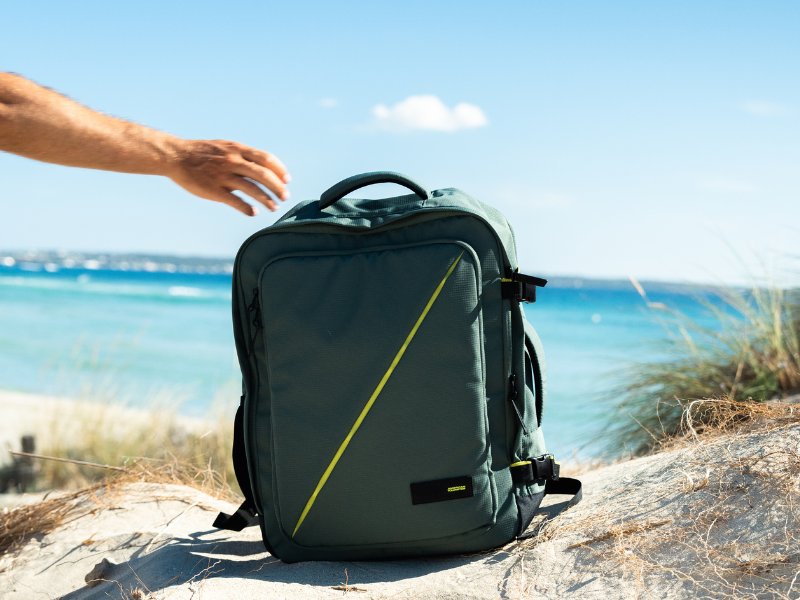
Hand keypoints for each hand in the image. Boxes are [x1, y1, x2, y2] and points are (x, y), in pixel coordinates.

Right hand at [166, 139, 290, 215]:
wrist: (176, 156)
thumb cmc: (202, 153)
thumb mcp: (225, 147)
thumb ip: (243, 156)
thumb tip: (262, 167)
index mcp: (237, 150)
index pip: (265, 159)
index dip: (279, 170)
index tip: (287, 180)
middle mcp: (232, 161)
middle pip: (263, 175)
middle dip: (277, 187)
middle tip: (285, 196)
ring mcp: (223, 176)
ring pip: (252, 189)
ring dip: (267, 200)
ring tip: (274, 208)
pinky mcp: (214, 190)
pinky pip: (235, 201)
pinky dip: (247, 208)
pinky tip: (254, 212)